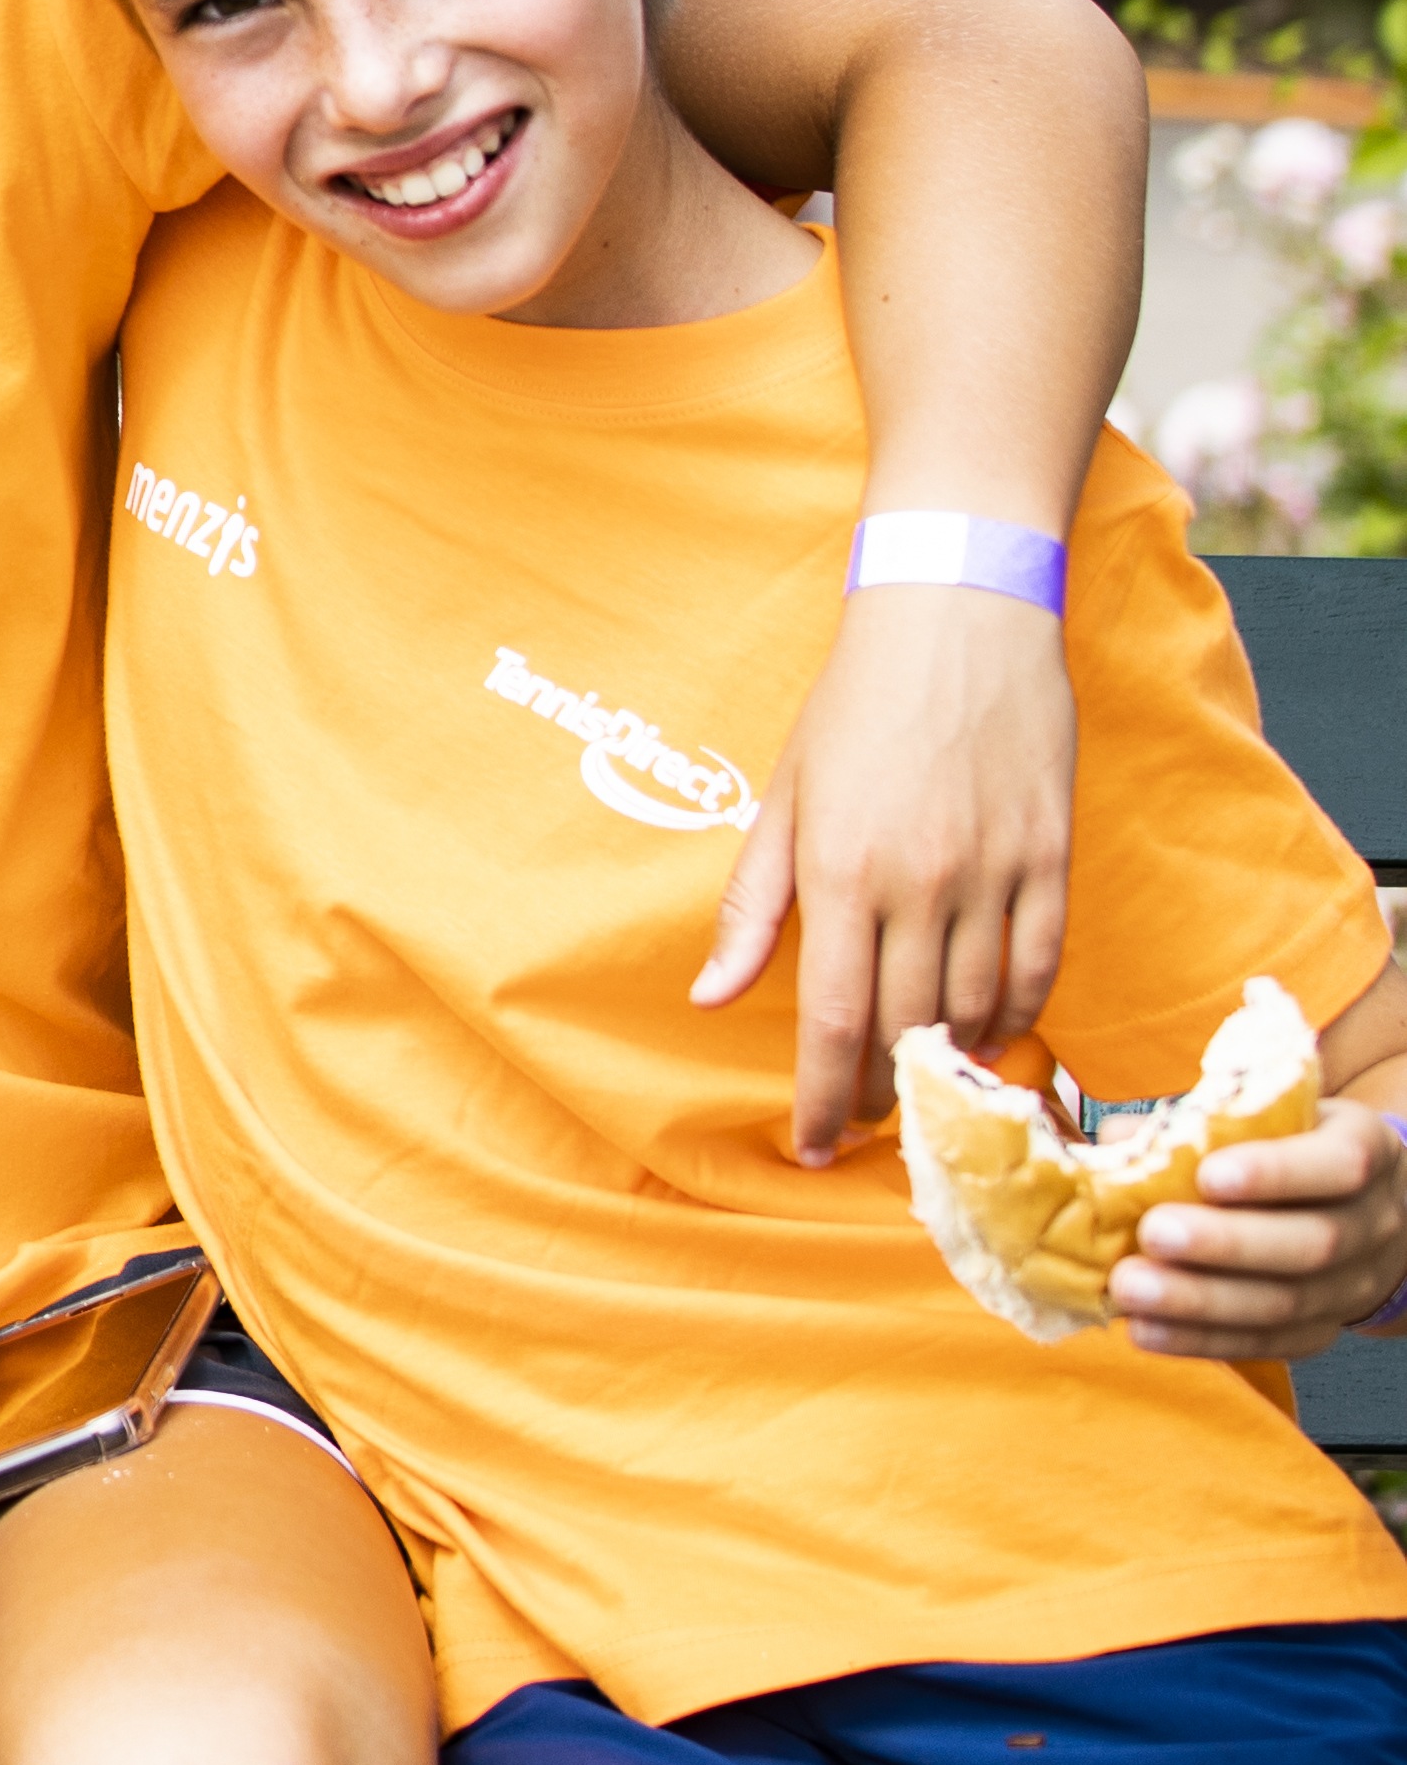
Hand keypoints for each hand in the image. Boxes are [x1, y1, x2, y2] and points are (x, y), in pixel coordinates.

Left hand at [698, 582, 1072, 1165]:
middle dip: (883, 1093)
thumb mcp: (783, 800)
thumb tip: (712, 996)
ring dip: (950, 1061)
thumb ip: (754, 907)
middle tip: (865, 1124)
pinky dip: (1017, 1013)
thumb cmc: (854, 706)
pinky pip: (1040, 963)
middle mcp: (920, 882)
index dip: (823, 1098)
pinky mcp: (1052, 856)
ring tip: (924, 1087)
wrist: (956, 618)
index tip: (812, 1146)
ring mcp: (995, 871)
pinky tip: (990, 1033)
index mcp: (840, 871)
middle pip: (907, 1029)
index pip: (834, 1021)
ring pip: (978, 1006)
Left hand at [1114, 1096, 1406, 1359]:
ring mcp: (1353, 1284)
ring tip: (1130, 1289)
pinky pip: (1266, 1342)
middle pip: (1311, 1244)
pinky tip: (1146, 1329)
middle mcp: (1371, 1221)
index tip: (1208, 1176)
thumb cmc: (1286, 1150)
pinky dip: (1201, 1339)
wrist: (1352, 1211)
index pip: (1338, 1164)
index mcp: (1364, 1150)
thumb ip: (1194, 1124)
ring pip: (1286, 1303)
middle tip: (1154, 1234)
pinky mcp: (1320, 1331)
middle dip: (1227, 1243)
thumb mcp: (1264, 1119)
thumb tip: (1117, 1140)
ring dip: (1201, 1300)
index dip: (1276, 1173)